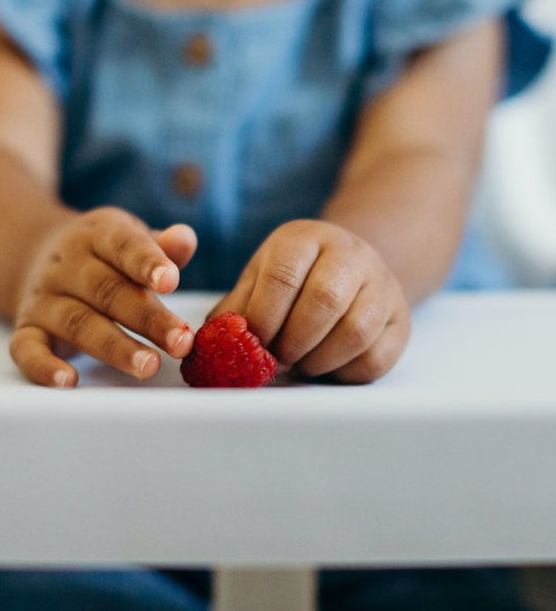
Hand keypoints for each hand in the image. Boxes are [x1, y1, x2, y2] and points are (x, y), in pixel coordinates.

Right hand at [10, 207, 196, 386]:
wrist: (34, 256)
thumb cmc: (102, 256)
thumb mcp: (128, 239)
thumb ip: (159, 246)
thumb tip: (185, 239)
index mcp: (96, 236)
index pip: (122, 245)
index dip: (146, 262)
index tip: (171, 281)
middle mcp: (65, 266)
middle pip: (106, 291)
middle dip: (147, 318)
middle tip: (181, 342)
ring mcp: (43, 299)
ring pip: (77, 323)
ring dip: (114, 347)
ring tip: (148, 366)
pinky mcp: (26, 329)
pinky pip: (28, 349)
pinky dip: (44, 367)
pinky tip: (67, 381)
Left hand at [216, 220, 410, 382]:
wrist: (350, 267)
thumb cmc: (292, 279)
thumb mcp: (257, 279)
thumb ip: (234, 309)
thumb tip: (208, 344)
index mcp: (304, 239)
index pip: (283, 276)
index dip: (263, 318)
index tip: (252, 342)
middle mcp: (349, 254)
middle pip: (323, 302)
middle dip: (290, 342)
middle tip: (275, 359)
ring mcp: (382, 285)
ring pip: (355, 332)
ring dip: (318, 360)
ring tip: (299, 362)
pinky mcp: (401, 320)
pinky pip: (376, 357)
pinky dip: (344, 372)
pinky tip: (326, 364)